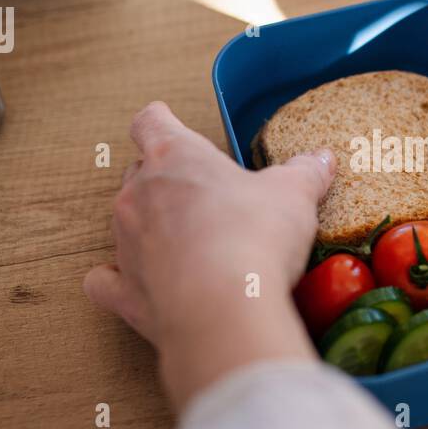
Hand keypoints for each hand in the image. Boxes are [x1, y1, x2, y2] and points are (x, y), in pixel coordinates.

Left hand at [84, 101, 335, 409]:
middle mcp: (138, 195)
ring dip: (150, 228)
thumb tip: (322, 159)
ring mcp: (126, 244)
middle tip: (202, 195)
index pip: (151, 122)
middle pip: (138, 173)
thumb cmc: (254, 236)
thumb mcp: (294, 195)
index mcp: (175, 157)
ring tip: (186, 243)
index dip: (161, 121)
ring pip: (124, 223)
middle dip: (164, 180)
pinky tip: (135, 283)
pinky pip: (105, 281)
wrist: (224, 308)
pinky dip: (117, 280)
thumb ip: (304, 173)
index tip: (167, 120)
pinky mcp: (123, 291)